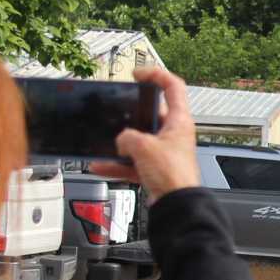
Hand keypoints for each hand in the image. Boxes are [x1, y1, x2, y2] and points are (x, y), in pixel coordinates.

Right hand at [88, 68, 199, 200]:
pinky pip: (133, 162)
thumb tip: (122, 141)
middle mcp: (174, 133)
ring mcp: (165, 151)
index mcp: (179, 120)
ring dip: (120, 143)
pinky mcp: (156, 168)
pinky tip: (100, 166)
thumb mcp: (143, 147)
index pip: (173, 86)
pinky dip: (117, 164)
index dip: (156, 75)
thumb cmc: (173, 175)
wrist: (177, 205)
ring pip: (139, 140)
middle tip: (115, 112)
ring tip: (104, 142)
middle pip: (150, 114)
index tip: (138, 74)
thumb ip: (127, 137)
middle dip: (130, 115)